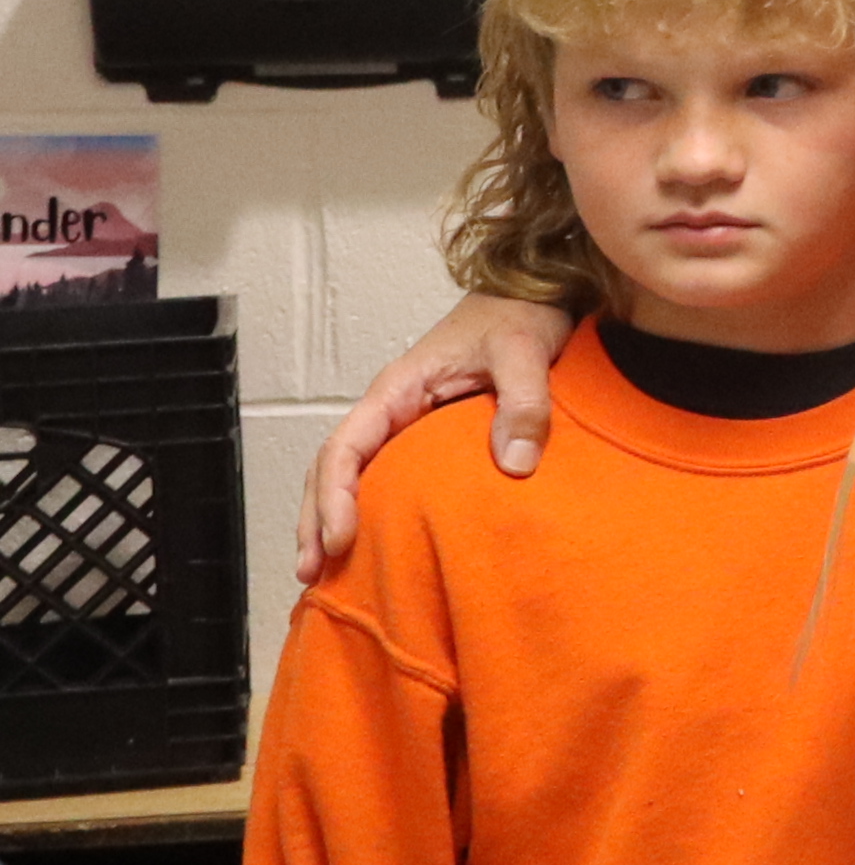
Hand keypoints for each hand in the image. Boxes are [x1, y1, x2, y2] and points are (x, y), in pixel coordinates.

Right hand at [300, 295, 578, 576]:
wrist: (535, 291)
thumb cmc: (521, 315)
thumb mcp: (524, 351)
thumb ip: (524, 401)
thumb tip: (514, 465)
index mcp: (398, 389)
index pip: (345, 446)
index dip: (334, 495)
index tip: (338, 539)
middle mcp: (390, 409)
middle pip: (332, 469)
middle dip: (314, 519)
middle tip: (310, 572)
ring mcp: (404, 422)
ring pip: (350, 474)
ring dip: (329, 518)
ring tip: (322, 572)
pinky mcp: (424, 434)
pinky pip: (383, 474)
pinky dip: (366, 507)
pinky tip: (370, 543)